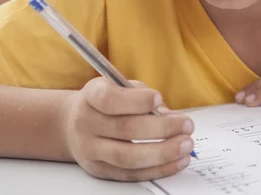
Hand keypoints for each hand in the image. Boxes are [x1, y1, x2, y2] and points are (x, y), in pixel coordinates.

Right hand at [60, 77, 194, 180]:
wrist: (74, 123)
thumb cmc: (107, 101)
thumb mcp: (120, 87)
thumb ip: (143, 97)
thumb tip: (172, 117)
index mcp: (91, 96)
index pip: (110, 100)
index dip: (135, 101)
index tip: (158, 98)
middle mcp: (86, 123)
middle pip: (124, 130)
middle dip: (161, 129)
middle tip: (187, 125)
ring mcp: (90, 150)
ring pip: (128, 157)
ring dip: (162, 153)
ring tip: (186, 146)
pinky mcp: (99, 171)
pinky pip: (130, 174)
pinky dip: (157, 169)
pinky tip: (176, 161)